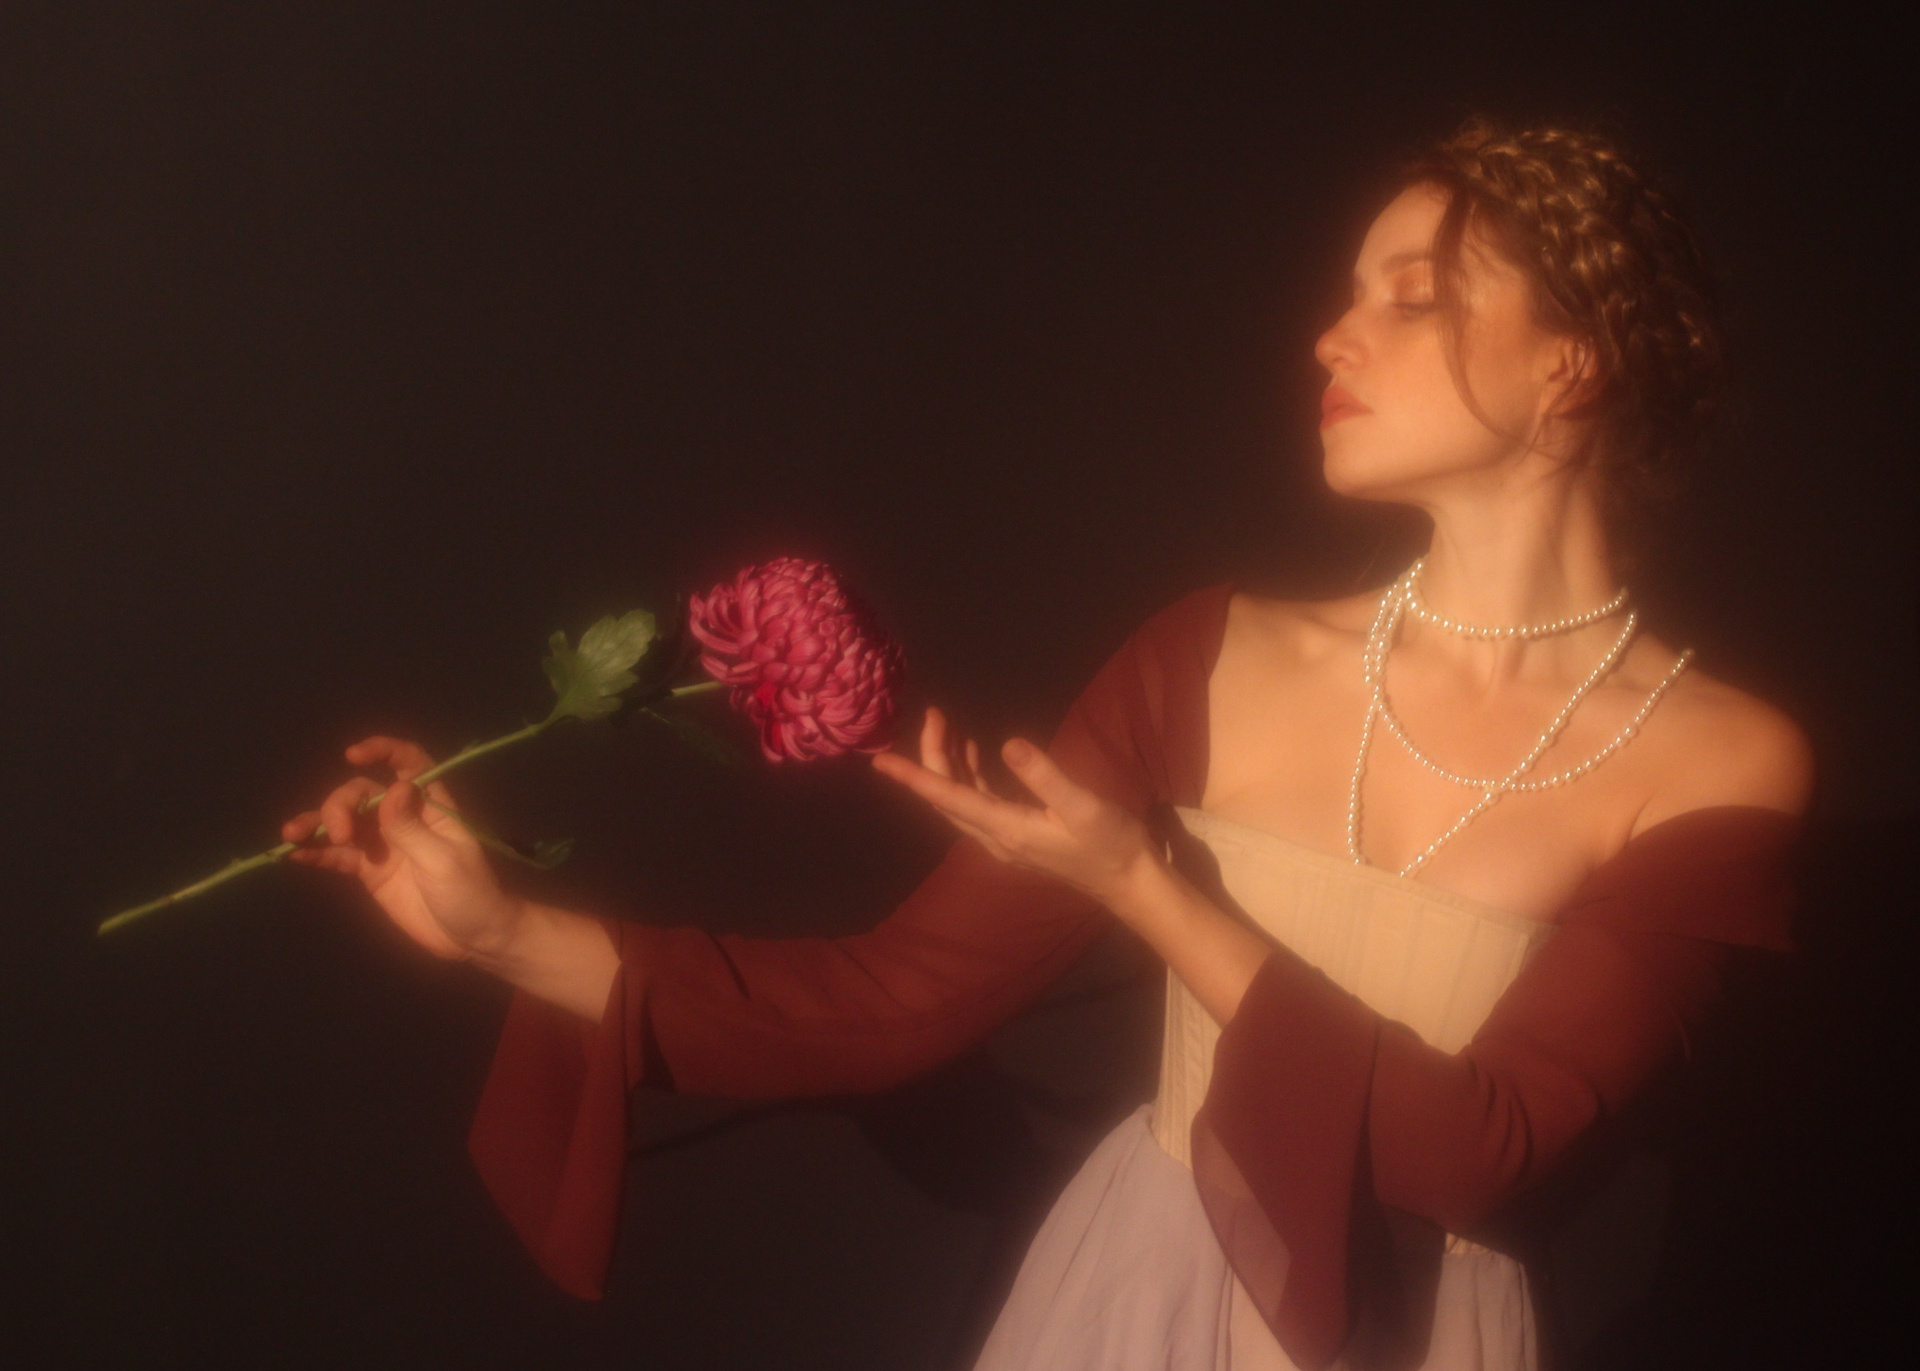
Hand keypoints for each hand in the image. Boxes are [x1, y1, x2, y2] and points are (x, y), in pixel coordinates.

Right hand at [280, 736, 526, 959]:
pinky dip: (316, 853)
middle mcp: (403, 817)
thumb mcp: (443, 860)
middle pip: (363, 794)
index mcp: (431, 806)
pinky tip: (294, 855)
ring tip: (292, 835)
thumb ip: (412, 828)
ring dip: (317, 824)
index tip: (352, 755)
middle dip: (341, 805)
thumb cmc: (472, 892)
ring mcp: (384, 844)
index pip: (409, 764)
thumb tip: (393, 788)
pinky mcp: (371, 871)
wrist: (474, 937)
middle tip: (339, 834)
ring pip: (345, 822)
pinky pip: (339, 856)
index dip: (383, 751)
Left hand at [870, 704, 1159, 908]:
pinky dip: (971, 775)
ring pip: (961, 799)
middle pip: (947, 796)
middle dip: (932, 756)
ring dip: (949, 764)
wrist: (1130, 881)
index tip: (881, 761)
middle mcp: (996, 836)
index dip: (913, 778)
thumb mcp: (1083, 806)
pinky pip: (980, 803)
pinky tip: (974, 751)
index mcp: (1005, 829)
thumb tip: (1007, 743)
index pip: (948, 798)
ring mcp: (1005, 837)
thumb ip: (1044, 775)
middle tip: (933, 715)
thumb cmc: (1111, 844)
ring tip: (944, 725)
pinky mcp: (1018, 834)